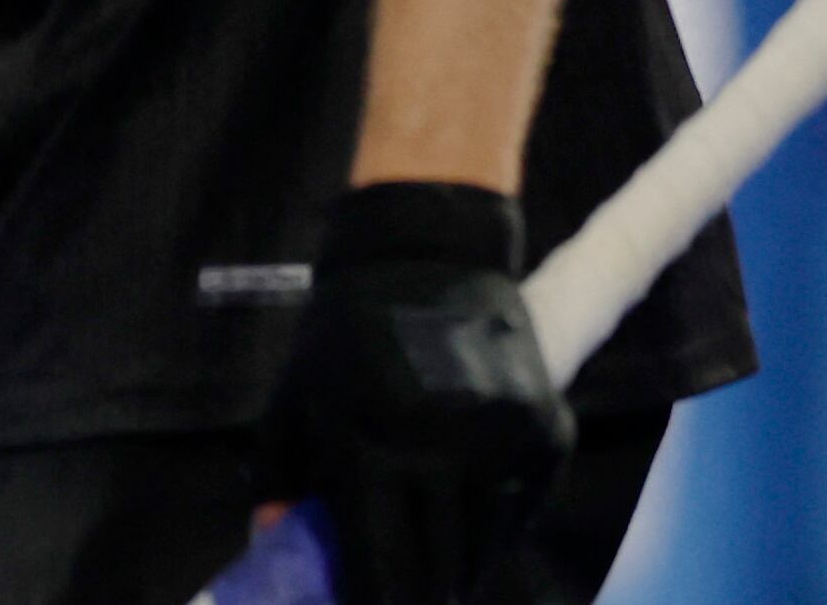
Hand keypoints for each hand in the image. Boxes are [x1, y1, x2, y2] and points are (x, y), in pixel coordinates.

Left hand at [256, 184, 573, 604]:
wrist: (427, 257)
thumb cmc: (344, 338)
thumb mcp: (294, 401)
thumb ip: (283, 485)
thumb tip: (278, 548)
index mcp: (369, 446)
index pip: (379, 568)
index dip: (371, 601)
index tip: (365, 602)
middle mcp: (444, 450)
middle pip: (438, 574)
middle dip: (416, 591)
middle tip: (398, 586)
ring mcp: (503, 444)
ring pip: (484, 552)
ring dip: (457, 565)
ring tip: (431, 555)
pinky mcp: (548, 433)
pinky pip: (519, 514)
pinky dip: (493, 527)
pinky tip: (465, 510)